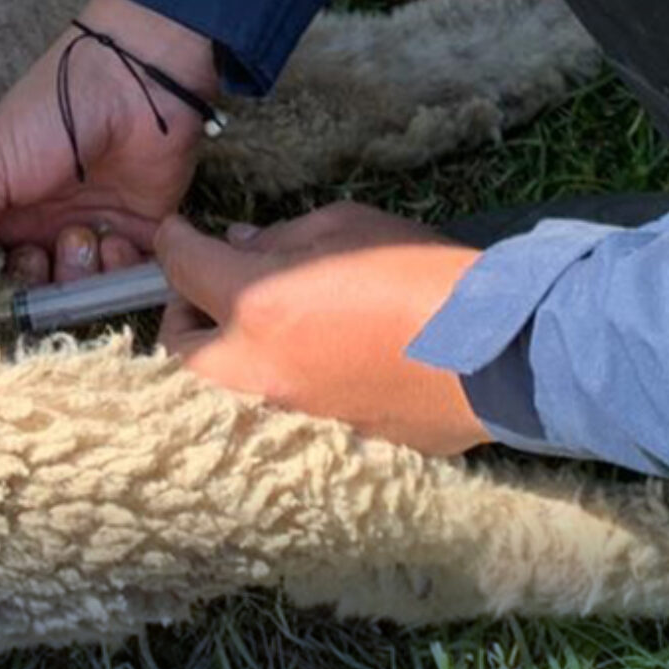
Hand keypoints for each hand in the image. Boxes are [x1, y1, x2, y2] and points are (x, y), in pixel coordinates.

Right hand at [0, 0, 219, 293]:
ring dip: (81, 275)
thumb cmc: (52, 114)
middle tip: (47, 249)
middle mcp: (50, 225)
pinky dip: (121, 273)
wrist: (133, 85)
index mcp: (8, 210)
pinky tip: (117, 240)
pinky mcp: (142, 233)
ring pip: (83, 290)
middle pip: (40, 289)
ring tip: (86, 235)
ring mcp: (97, 230)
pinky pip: (128, 279)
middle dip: (41, 284)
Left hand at [156, 203, 490, 454]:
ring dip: (228, 356)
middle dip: (186, 314)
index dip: (173, 241)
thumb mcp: (346, 225)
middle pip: (178, 348)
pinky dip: (278, 385)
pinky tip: (314, 363)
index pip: (181, 266)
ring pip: (221, 389)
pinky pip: (273, 412)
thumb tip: (242, 245)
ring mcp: (283, 415)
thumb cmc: (422, 273)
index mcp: (255, 304)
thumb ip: (281, 238)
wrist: (496, 350)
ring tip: (264, 329)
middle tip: (216, 289)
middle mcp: (254, 369)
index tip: (176, 234)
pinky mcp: (316, 442)